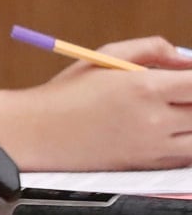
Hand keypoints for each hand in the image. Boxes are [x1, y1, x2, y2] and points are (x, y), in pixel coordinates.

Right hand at [16, 42, 191, 170]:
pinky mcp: (149, 165)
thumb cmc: (67, 93)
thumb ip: (150, 49)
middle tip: (183, 92)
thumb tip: (183, 58)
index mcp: (144, 88)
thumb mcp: (104, 57)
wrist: (38, 133)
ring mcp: (153, 147)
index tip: (190, 76)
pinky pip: (188, 155)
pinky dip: (187, 141)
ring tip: (177, 111)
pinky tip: (172, 129)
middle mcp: (154, 120)